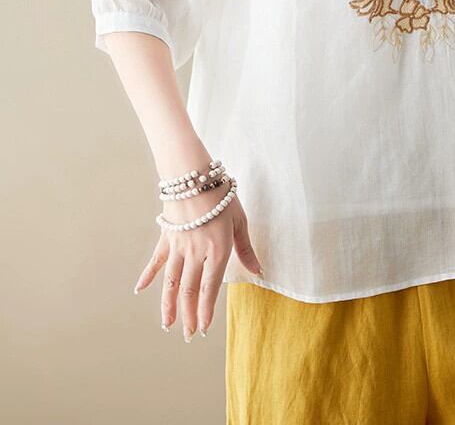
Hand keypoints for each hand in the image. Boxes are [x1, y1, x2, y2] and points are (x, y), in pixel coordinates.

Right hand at [133, 183, 262, 341]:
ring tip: (168, 324)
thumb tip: (259, 271)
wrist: (194, 175)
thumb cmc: (222, 195)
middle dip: (189, 314)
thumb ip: (246, 250)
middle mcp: (196, 253)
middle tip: (188, 334)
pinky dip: (148, 275)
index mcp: (217, 250)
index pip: (211, 288)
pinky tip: (140, 289)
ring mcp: (178, 246)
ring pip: (172, 282)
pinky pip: (156, 260)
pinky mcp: (166, 237)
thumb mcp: (240, 221)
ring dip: (169, 304)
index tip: (203, 328)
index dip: (206, 310)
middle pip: (191, 290)